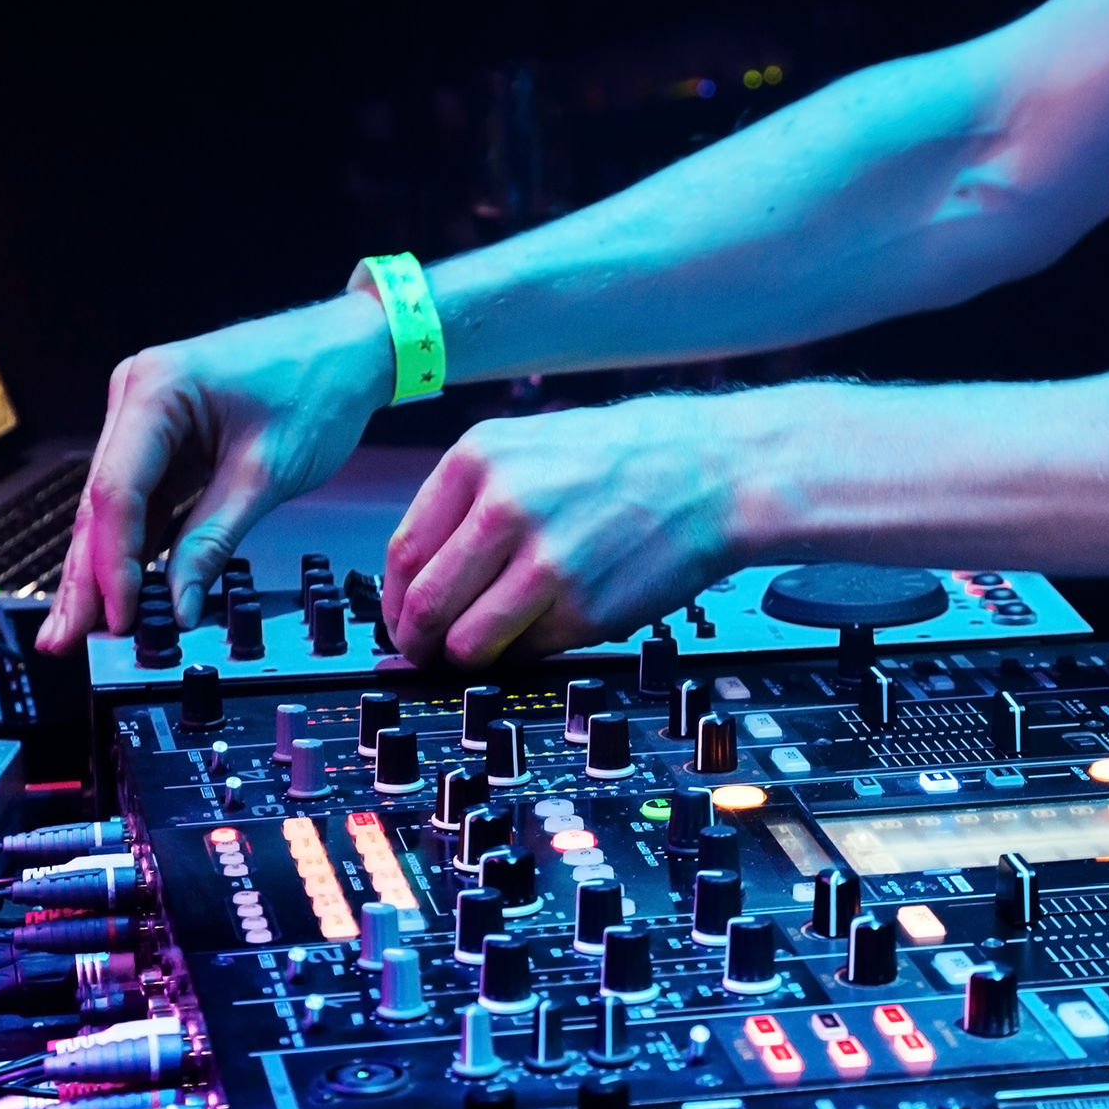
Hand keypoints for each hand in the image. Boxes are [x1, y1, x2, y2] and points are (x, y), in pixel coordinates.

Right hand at [37, 293, 392, 651]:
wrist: (351, 347)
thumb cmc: (318, 385)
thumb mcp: (267, 474)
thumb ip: (213, 540)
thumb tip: (179, 603)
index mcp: (154, 389)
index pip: (116, 492)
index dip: (113, 563)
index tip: (120, 616)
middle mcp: (135, 395)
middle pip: (100, 502)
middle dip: (85, 577)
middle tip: (62, 639)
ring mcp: (145, 416)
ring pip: (113, 507)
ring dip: (100, 567)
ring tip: (76, 629)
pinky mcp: (164, 438)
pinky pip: (140, 500)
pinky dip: (133, 544)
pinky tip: (117, 590)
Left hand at [382, 393, 760, 667]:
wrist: (714, 473)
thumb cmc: (626, 461)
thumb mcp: (529, 449)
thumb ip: (469, 504)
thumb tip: (419, 579)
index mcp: (479, 459)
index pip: (402, 552)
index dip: (394, 601)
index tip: (402, 620)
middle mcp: (504, 507)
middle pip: (423, 605)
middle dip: (417, 643)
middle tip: (426, 653)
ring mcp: (544, 561)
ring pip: (465, 643)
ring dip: (463, 659)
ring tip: (480, 652)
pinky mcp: (582, 609)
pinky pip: (523, 654)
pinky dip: (520, 656)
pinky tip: (541, 633)